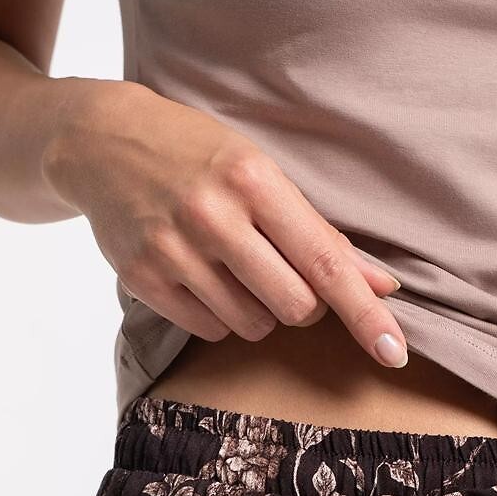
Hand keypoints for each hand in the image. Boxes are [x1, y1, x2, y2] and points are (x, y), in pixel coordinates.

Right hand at [43, 80, 408, 367]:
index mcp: (254, 180)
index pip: (325, 261)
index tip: (395, 352)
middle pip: (295, 306)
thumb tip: (382, 285)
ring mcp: (173, 250)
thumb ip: (320, 233)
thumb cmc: (198, 156)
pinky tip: (203, 279)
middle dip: (304, 305)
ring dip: (259, 311)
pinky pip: (209, 330)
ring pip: (252, 325)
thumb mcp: (261, 173)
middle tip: (284, 276)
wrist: (101, 143)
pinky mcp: (143, 277)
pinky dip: (220, 317)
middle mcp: (213, 215)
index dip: (365, 312)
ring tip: (235, 270)